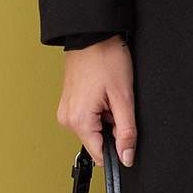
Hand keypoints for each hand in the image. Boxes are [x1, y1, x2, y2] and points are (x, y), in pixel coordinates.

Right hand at [57, 34, 137, 167]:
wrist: (93, 36)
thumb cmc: (106, 59)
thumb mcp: (123, 98)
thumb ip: (127, 132)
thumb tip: (127, 157)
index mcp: (79, 120)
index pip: (100, 155)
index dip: (118, 148)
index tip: (125, 131)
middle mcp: (67, 119)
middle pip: (97, 141)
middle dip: (112, 128)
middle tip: (117, 104)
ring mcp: (66, 111)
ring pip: (93, 129)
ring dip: (105, 118)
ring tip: (108, 95)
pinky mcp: (68, 104)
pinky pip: (86, 118)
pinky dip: (98, 110)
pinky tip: (101, 93)